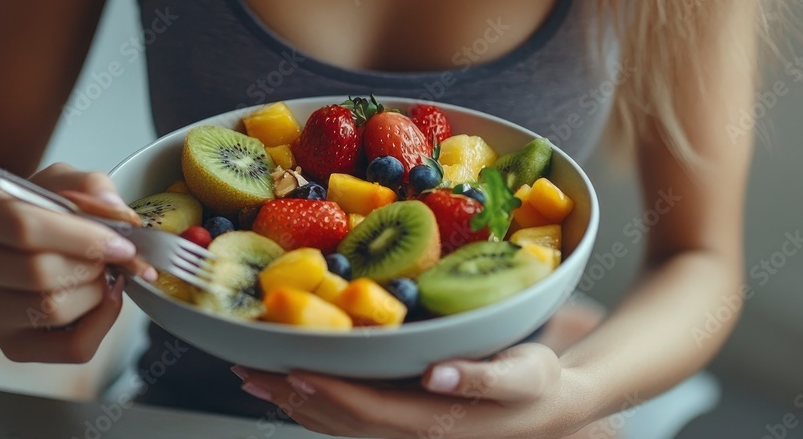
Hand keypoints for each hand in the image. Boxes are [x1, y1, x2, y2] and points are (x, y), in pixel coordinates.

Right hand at [0, 163, 156, 362]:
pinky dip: (102, 322)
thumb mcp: (60, 180)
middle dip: (93, 265)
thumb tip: (116, 211)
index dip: (82, 237)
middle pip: (39, 273)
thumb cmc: (35, 208)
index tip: (121, 242)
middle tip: (116, 256)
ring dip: (96, 291)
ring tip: (102, 273)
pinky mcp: (9, 344)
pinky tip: (106, 298)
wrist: (5, 241)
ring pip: (52, 311)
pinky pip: (70, 347)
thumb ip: (90, 185)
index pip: (22, 227)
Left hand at [233, 343, 588, 438]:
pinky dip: (316, 407)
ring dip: (294, 403)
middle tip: (249, 371)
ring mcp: (407, 433)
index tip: (292, 370)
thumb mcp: (524, 375)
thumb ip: (480, 377)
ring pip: (337, 425)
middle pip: (339, 421)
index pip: (369, 411)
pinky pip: (350, 422)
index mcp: (436, 423)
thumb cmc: (540, 385)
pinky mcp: (405, 424)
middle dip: (291, 396)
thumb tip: (436, 376)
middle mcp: (414, 434)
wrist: (553, 408)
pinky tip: (297, 391)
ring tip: (255, 379)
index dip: (328, 393)